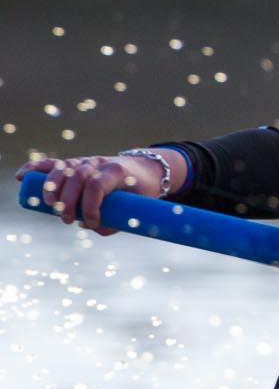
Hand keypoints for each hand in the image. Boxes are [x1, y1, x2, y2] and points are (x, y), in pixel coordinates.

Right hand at [15, 154, 167, 234]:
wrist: (145, 169)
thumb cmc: (142, 190)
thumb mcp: (137, 207)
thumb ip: (115, 222)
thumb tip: (89, 227)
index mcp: (117, 171)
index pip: (97, 185)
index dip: (90, 206)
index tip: (91, 223)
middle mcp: (99, 162)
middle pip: (77, 177)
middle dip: (68, 201)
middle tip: (67, 220)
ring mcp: (85, 161)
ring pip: (62, 168)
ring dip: (52, 188)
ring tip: (50, 207)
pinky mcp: (74, 163)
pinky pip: (52, 163)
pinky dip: (36, 168)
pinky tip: (22, 177)